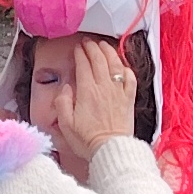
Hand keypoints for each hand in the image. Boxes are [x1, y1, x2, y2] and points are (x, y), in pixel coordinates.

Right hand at [56, 37, 137, 154]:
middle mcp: (104, 88)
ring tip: (103, 45)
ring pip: (115, 64)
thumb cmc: (88, 140)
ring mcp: (118, 92)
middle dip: (92, 47)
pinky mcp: (129, 100)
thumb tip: (66, 88)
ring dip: (108, 52)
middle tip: (88, 42)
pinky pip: (130, 78)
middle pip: (99, 59)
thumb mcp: (65, 124)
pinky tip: (122, 66)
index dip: (80, 53)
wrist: (111, 150)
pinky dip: (126, 68)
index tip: (77, 49)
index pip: (83, 64)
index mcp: (87, 92)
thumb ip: (62, 102)